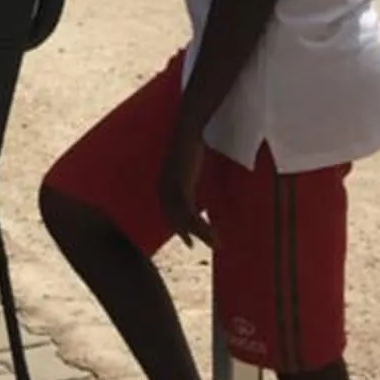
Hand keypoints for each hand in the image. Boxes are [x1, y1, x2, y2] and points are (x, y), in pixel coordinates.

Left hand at [159, 126, 211, 246]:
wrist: (188, 132)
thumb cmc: (189, 144)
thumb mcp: (187, 164)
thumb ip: (188, 174)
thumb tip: (195, 180)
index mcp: (163, 184)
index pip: (167, 211)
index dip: (177, 226)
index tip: (187, 239)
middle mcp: (164, 189)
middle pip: (174, 219)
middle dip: (185, 234)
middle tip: (194, 246)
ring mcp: (172, 191)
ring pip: (185, 221)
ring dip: (201, 235)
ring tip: (215, 244)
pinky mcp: (182, 190)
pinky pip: (192, 216)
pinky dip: (202, 228)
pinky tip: (213, 234)